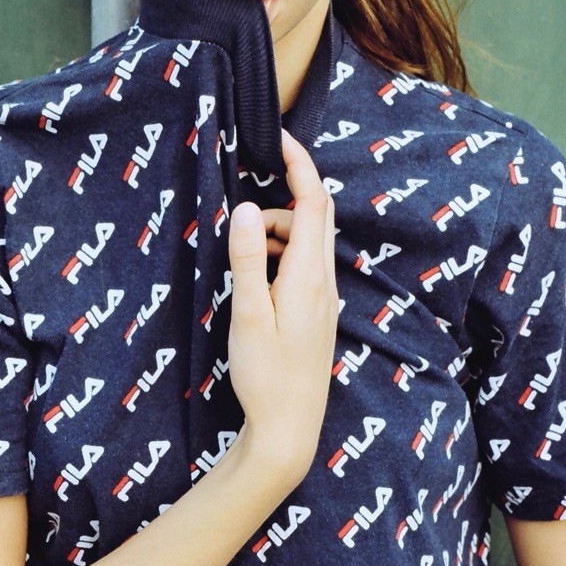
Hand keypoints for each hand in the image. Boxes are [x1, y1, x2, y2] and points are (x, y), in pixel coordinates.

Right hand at [227, 129, 337, 483]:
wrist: (290, 428)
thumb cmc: (265, 374)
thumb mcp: (246, 314)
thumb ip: (246, 258)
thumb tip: (243, 206)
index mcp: (308, 274)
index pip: (313, 201)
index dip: (299, 163)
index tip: (279, 137)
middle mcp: (324, 278)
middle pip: (316, 212)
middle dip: (284, 193)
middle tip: (246, 196)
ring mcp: (324, 293)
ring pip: (308, 237)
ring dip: (277, 227)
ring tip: (241, 251)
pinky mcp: (317, 307)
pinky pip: (304, 259)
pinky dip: (281, 249)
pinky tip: (256, 273)